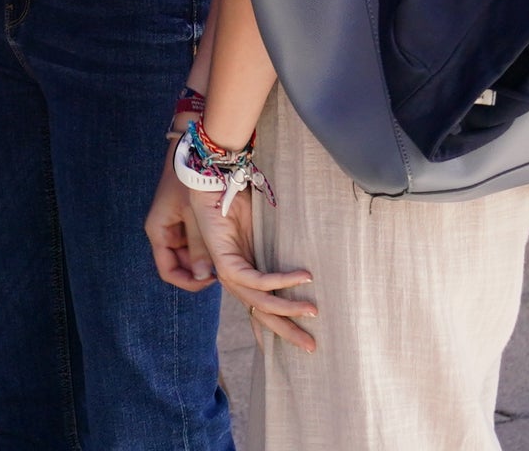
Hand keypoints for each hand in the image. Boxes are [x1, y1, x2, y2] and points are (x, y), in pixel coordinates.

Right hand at [145, 162, 215, 291]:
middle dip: (200, 270)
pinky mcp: (186, 219)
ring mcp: (175, 226)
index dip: (188, 281)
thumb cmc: (190, 182)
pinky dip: (208, 246)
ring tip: (226, 258)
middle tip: (224, 270)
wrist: (195, 154)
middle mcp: (164, 232)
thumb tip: (202, 275)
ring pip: (190, 254)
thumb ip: (198, 247)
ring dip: (206, 258)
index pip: (168, 271)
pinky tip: (225, 245)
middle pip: (180, 264)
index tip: (210, 280)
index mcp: (158, 232)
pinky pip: (196, 241)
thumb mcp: (195, 217)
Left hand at [196, 187, 317, 351]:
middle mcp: (234, 277)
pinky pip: (256, 279)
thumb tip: (308, 269)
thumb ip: (276, 253)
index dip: (276, 327)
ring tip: (313, 311)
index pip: (260, 307)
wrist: (215, 180)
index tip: (298, 343)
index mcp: (243, 273)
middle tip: (312, 347)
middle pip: (261, 312)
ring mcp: (228, 271)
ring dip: (289, 307)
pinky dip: (280, 280)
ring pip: (260, 301)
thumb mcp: (263, 232)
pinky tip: (303, 277)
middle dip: (287, 331)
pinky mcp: (224, 261)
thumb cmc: (240, 202)